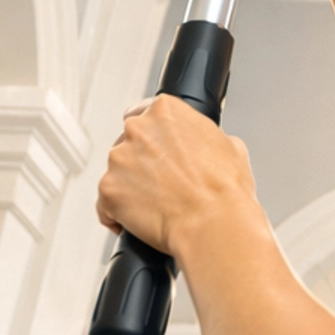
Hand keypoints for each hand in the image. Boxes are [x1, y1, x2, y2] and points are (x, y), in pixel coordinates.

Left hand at [96, 95, 259, 257]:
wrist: (213, 223)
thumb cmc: (224, 190)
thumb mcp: (230, 147)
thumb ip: (206, 138)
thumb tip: (207, 147)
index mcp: (166, 111)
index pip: (143, 112)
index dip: (151, 136)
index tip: (156, 151)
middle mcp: (138, 129)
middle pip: (127, 143)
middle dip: (140, 162)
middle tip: (161, 183)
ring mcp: (119, 159)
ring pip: (116, 172)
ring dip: (129, 187)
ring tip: (154, 206)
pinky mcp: (108, 190)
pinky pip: (104, 203)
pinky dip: (116, 213)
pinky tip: (137, 222)